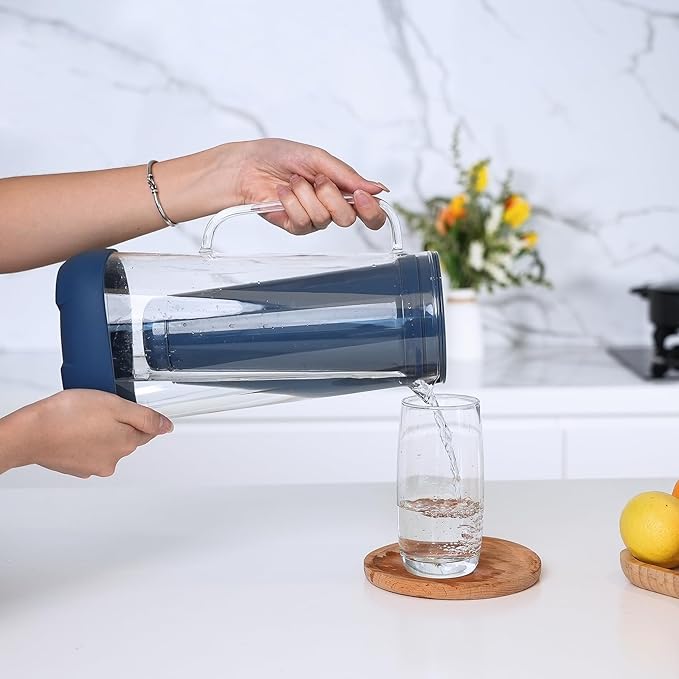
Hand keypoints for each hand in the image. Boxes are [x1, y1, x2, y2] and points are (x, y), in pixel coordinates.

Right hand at [0, 390, 172, 477]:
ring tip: (81, 418)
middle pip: (126, 436)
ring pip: (106, 442)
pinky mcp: (76, 466)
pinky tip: (72, 429)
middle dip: (116, 422)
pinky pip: (87, 449)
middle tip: (97, 408)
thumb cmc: (68, 416)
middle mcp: (114, 459)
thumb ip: (145, 417)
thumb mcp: (115, 405)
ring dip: (98, 430)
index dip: (138, 415)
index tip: (126, 409)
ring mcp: (93, 465)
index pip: (147, 429)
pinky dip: (82, 439)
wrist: (30, 433)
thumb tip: (167, 426)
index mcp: (127, 443)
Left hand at [221, 138, 387, 234]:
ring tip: (293, 181)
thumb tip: (378, 189)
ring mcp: (313, 219)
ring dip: (305, 194)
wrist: (249, 165)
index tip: (362, 196)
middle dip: (331, 195)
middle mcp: (331, 208)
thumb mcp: (319, 159)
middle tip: (316, 179)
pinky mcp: (294, 226)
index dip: (372, 210)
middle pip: (348, 219)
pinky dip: (291, 202)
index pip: (370, 213)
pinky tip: (283, 191)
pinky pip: (302, 221)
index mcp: (343, 190)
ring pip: (323, 218)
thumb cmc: (282, 157)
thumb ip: (348, 176)